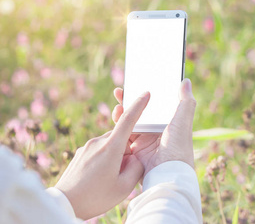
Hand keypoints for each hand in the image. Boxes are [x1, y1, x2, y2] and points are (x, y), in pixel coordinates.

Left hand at [55, 92, 149, 219]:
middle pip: (122, 137)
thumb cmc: (95, 197)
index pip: (128, 120)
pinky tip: (100, 178)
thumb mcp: (124, 187)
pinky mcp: (81, 152)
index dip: (139, 105)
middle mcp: (98, 142)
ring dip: (116, 156)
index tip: (146, 94)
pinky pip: (100, 150)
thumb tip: (135, 157)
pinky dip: (106, 159)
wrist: (64, 204)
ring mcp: (88, 146)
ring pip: (111, 144)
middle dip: (128, 150)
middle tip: (123, 173)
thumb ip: (136, 167)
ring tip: (109, 179)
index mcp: (111, 148)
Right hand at [112, 78, 195, 176]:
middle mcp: (156, 132)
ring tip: (118, 101)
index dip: (147, 94)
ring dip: (122, 111)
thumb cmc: (178, 148)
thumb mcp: (183, 122)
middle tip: (121, 90)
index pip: (156, 105)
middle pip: (140, 112)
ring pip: (129, 122)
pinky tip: (115, 115)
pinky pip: (123, 136)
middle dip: (130, 101)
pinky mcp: (133, 151)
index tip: (138, 82)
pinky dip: (118, 126)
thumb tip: (186, 81)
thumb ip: (185, 102)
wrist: (166, 175)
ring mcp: (143, 141)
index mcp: (169, 124)